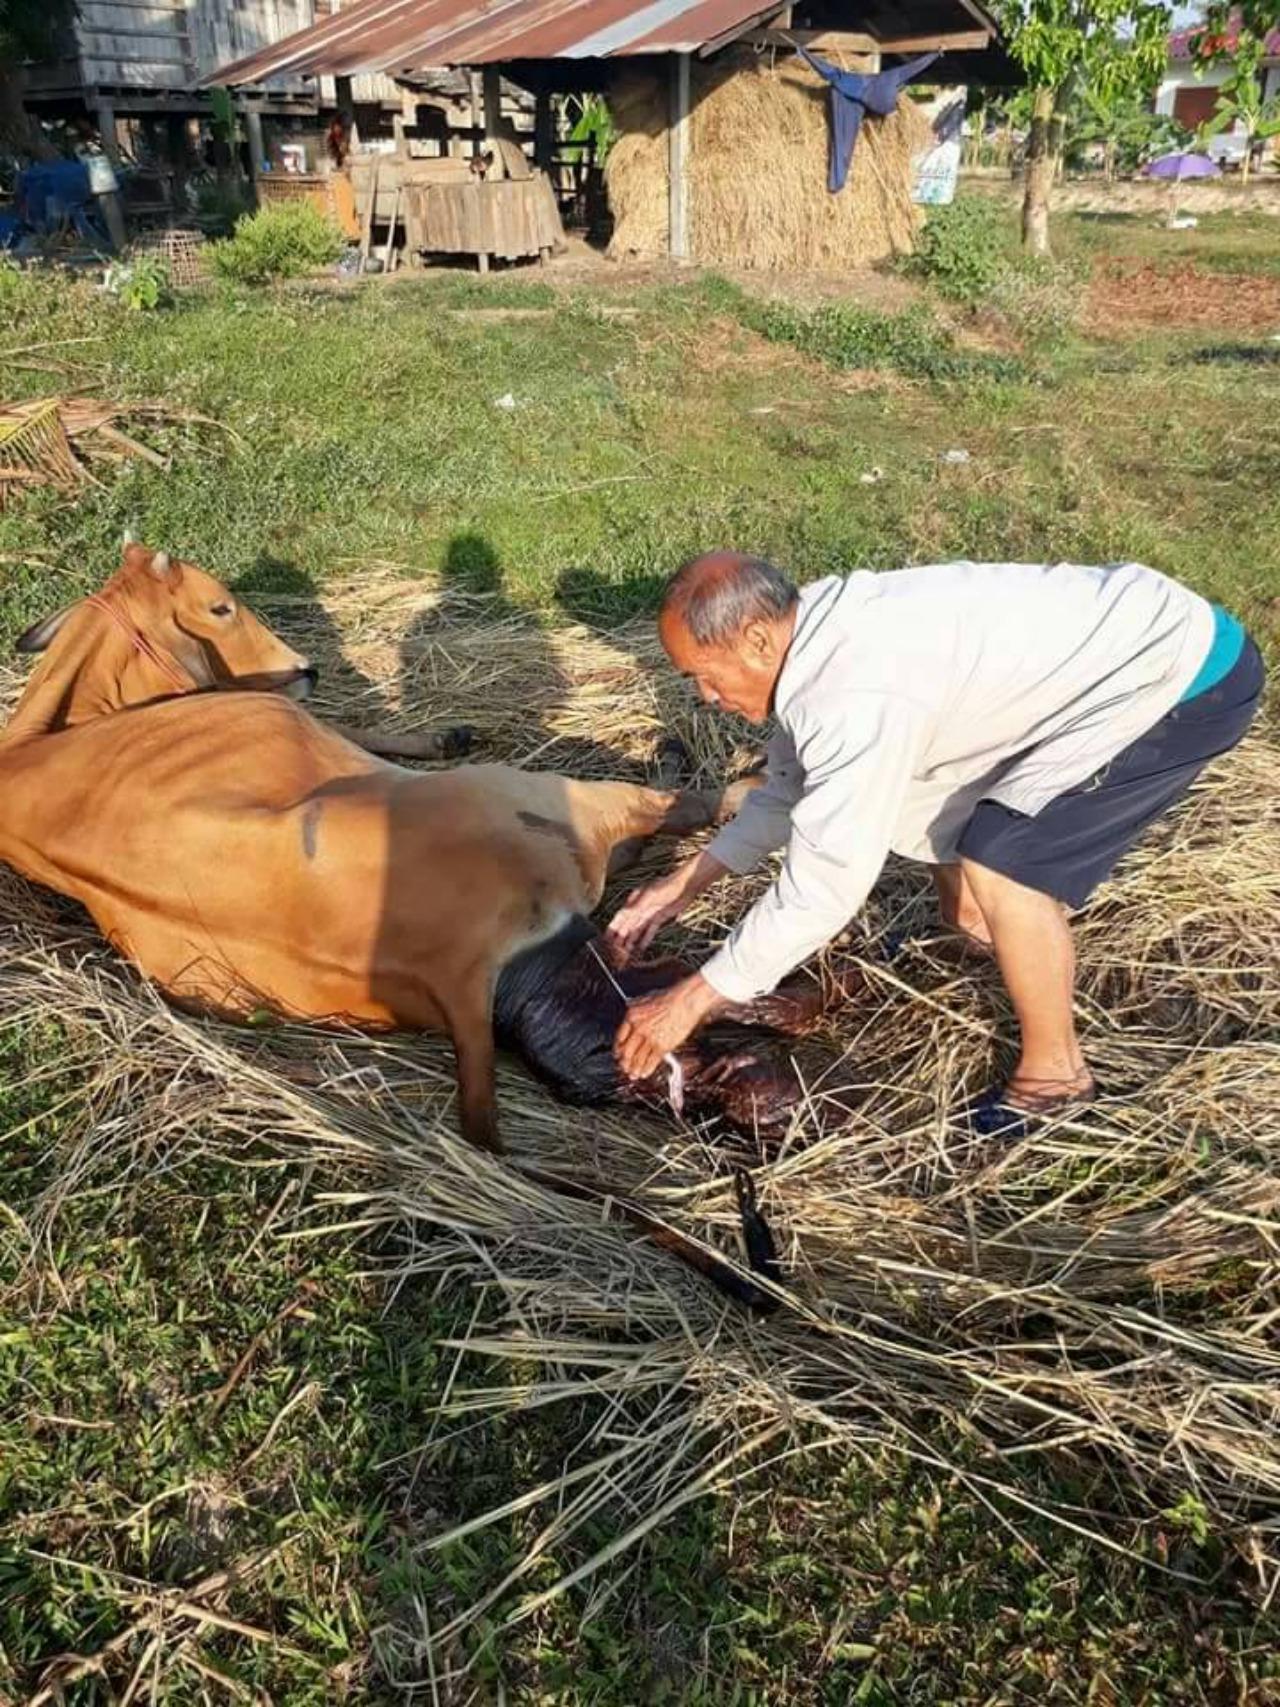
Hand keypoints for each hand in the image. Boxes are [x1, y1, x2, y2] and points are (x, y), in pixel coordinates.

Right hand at [606, 851, 728, 965]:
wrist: (686, 885)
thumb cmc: (667, 886)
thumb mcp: (649, 896)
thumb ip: (636, 907)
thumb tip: (623, 915)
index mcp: (634, 901)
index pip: (620, 917)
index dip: (613, 928)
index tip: (606, 939)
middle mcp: (639, 907)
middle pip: (627, 925)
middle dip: (620, 938)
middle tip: (615, 951)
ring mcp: (649, 912)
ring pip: (637, 929)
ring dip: (631, 940)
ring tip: (626, 952)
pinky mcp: (659, 917)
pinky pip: (649, 930)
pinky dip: (645, 938)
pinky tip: (641, 947)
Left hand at [615, 973, 721, 1080]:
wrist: (684, 1001)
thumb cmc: (669, 999)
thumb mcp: (645, 1000)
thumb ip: (635, 1012)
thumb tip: (630, 1019)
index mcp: (631, 1017)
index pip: (619, 1038)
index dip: (617, 1049)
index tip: (617, 1054)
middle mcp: (638, 1028)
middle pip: (626, 1051)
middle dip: (624, 1063)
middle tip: (623, 1067)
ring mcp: (650, 1038)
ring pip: (638, 1059)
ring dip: (634, 1069)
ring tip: (633, 1074)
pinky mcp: (662, 1046)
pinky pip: (651, 1062)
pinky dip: (647, 1070)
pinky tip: (645, 1073)